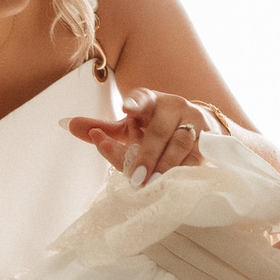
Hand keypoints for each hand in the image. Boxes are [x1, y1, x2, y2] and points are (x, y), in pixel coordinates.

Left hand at [66, 89, 210, 185]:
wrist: (203, 130)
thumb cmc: (158, 128)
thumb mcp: (130, 127)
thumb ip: (102, 129)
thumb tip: (67, 124)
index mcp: (151, 101)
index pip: (142, 98)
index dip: (135, 103)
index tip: (126, 110)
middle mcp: (174, 107)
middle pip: (159, 130)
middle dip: (147, 154)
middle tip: (136, 177)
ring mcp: (195, 122)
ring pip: (182, 143)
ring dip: (167, 163)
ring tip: (155, 181)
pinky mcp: (212, 140)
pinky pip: (200, 155)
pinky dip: (189, 169)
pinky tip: (180, 181)